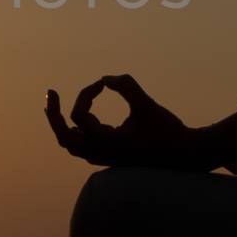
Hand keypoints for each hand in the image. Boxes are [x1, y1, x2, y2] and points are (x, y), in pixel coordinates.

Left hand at [44, 73, 201, 169]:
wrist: (186, 156)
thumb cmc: (167, 131)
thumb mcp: (146, 105)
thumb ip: (126, 87)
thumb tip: (106, 78)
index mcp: (106, 142)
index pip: (79, 115)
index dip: (86, 93)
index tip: (102, 84)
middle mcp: (101, 153)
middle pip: (63, 136)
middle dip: (54, 114)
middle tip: (50, 93)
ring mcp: (105, 158)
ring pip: (71, 145)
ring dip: (62, 125)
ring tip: (54, 107)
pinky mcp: (111, 157)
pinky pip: (83, 148)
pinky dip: (76, 132)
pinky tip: (80, 119)